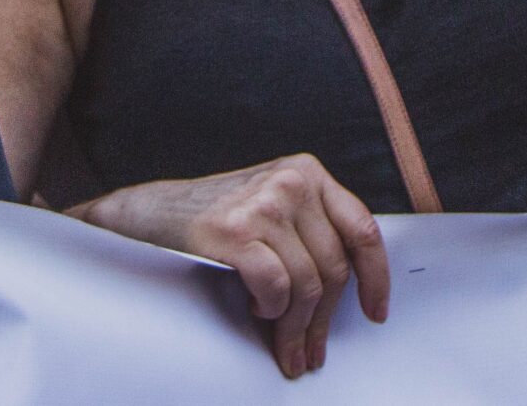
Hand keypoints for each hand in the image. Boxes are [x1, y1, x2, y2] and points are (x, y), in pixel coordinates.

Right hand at [78, 155, 389, 378]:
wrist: (151, 214)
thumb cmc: (216, 218)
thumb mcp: (273, 205)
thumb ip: (310, 230)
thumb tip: (348, 294)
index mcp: (308, 174)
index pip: (362, 229)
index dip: (375, 278)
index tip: (375, 312)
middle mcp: (292, 182)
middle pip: (333, 267)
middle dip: (323, 321)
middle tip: (311, 352)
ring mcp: (264, 204)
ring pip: (307, 284)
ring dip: (295, 327)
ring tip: (282, 342)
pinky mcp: (236, 230)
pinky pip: (276, 287)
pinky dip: (270, 308)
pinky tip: (256, 309)